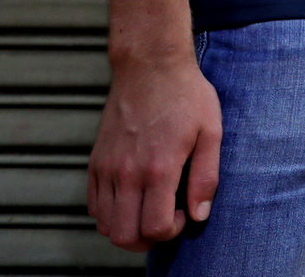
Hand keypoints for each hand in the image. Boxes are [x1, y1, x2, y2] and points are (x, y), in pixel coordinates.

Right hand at [87, 55, 221, 251]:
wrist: (150, 66)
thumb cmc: (187, 95)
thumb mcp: (211, 131)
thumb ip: (206, 177)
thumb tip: (199, 215)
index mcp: (158, 168)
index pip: (154, 228)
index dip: (171, 231)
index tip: (183, 213)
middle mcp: (126, 173)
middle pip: (123, 236)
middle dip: (147, 239)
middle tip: (166, 218)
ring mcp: (106, 168)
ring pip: (104, 224)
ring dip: (127, 227)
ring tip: (150, 207)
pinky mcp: (94, 161)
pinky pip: (93, 205)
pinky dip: (110, 213)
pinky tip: (133, 196)